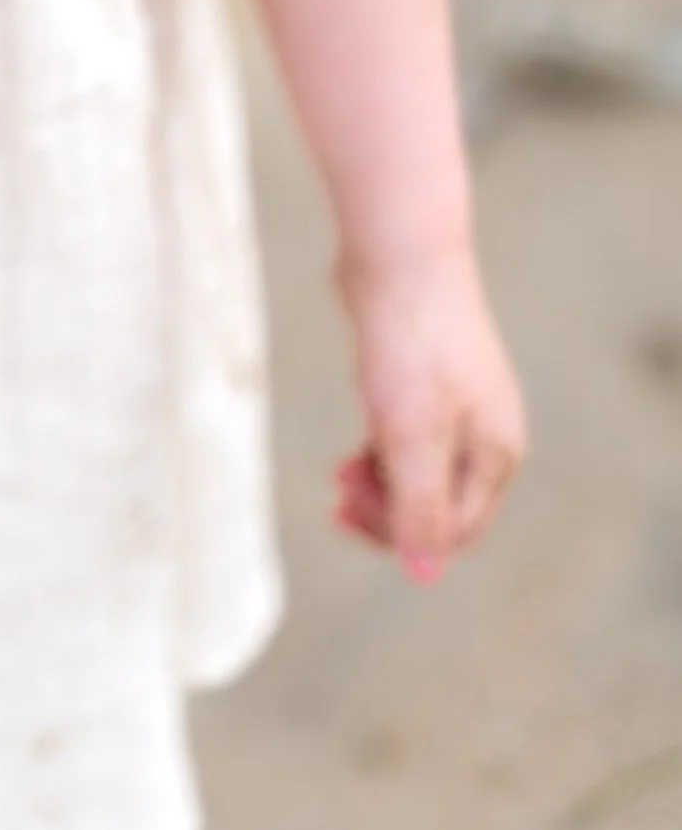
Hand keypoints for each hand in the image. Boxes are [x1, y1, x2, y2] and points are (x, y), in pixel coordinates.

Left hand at [332, 241, 525, 580]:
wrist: (400, 253)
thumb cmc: (409, 344)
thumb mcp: (410, 434)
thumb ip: (419, 506)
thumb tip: (425, 576)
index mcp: (496, 452)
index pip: (454, 529)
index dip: (398, 534)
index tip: (343, 510)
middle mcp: (487, 434)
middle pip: (439, 506)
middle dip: (386, 511)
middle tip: (334, 494)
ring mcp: (461, 406)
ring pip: (419, 473)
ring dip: (378, 484)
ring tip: (337, 473)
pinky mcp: (429, 382)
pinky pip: (407, 440)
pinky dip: (378, 452)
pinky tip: (353, 448)